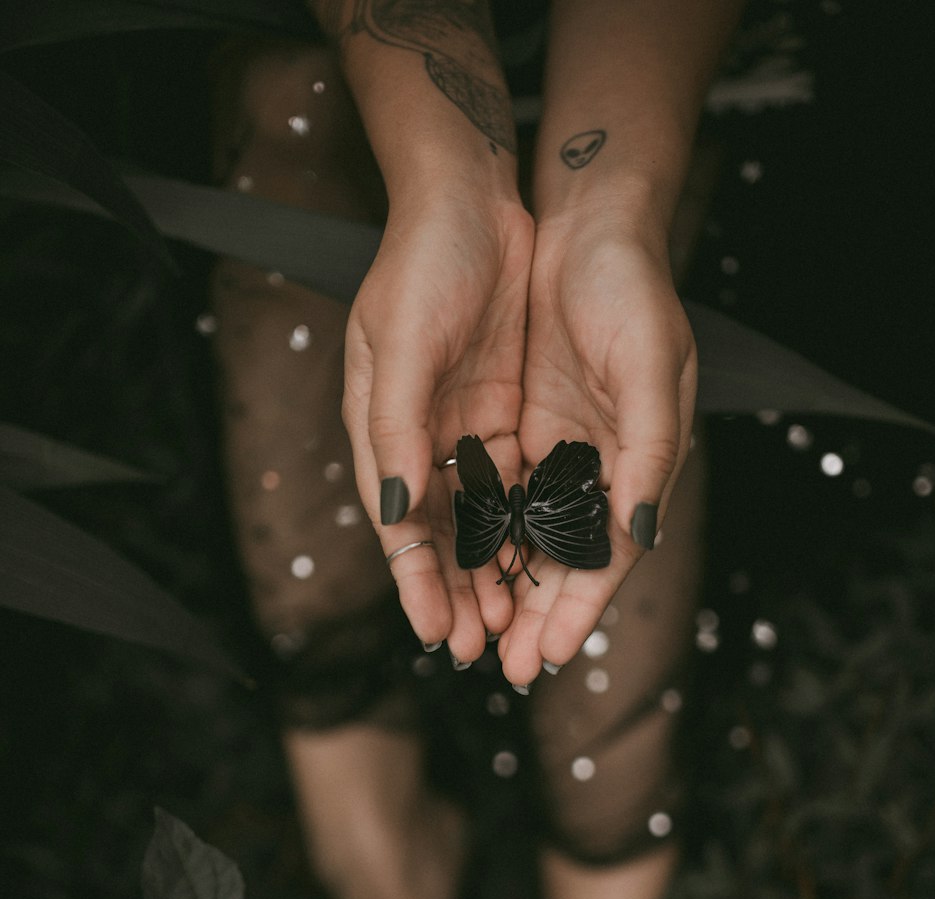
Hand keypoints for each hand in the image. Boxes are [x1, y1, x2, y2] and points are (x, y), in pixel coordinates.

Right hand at [342, 189, 533, 660]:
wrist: (473, 201)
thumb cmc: (423, 265)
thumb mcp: (400, 346)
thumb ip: (396, 432)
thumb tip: (401, 515)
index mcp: (383, 434)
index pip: (403, 528)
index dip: (419, 586)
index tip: (440, 638)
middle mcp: (421, 442)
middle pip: (442, 539)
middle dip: (460, 597)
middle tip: (484, 653)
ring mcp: (464, 432)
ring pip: (483, 522)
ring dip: (495, 575)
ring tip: (512, 627)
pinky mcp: (504, 416)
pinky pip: (517, 486)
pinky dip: (526, 527)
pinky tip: (543, 564)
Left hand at [499, 215, 696, 685]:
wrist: (585, 224)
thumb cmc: (631, 290)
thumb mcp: (652, 369)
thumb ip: (648, 458)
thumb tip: (637, 539)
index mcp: (640, 464)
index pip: (608, 556)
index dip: (580, 609)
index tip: (549, 656)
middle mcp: (599, 468)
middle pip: (564, 560)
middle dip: (537, 616)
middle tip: (508, 667)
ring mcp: (557, 450)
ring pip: (526, 536)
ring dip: (504, 587)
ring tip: (478, 636)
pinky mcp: (520, 426)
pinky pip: (497, 494)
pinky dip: (482, 534)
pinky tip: (460, 571)